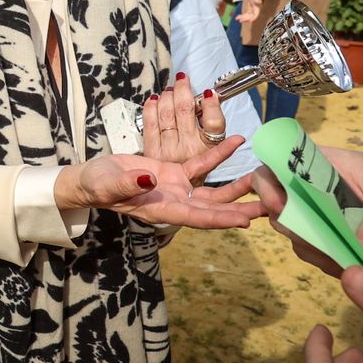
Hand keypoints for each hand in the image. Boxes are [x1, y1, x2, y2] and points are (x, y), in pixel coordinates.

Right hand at [54, 137, 262, 229]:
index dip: (221, 219)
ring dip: (237, 185)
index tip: (245, 221)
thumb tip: (148, 178)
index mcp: (162, 210)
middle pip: (215, 208)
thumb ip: (129, 184)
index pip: (197, 217)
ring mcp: (178, 189)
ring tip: (263, 179)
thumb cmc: (97, 185)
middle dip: (241, 208)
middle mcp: (176, 203)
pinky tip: (236, 142)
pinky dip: (218, 154)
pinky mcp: (175, 172)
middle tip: (271, 206)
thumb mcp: (108, 185)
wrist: (92, 178)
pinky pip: (201, 163)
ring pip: (214, 189)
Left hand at [141, 74, 227, 176]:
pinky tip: (155, 99)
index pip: (214, 124)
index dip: (212, 105)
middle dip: (184, 90)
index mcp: (208, 150)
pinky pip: (150, 123)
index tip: (209, 93)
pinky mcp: (151, 151)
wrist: (169, 192)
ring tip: (171, 89)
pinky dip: (151, 107)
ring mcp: (168, 150)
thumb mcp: (210, 149)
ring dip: (168, 96)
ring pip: (167, 113)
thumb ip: (208, 124)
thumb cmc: (192, 167)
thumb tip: (207, 96)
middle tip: (183, 80)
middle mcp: (188, 150)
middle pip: (186, 111)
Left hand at [236, 0, 264, 22]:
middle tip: (240, 20)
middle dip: (245, 19)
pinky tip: (237, 18)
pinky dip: (242, 16)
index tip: (250, 21)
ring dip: (242, 18)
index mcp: (257, 9)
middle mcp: (254, 11)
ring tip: (237, 19)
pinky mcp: (248, 11)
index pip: (256, 15)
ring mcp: (251, 11)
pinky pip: (245, 15)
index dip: (253, 18)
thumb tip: (258, 2)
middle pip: (250, 17)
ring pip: (247, 17)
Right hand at [252, 147, 362, 272]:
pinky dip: (324, 259)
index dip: (266, 188)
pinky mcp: (320, 232)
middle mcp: (303, 188)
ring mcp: (310, 211)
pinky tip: (346, 263)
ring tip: (342, 257)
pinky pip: (309, 249)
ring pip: (291, 232)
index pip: (270, 170)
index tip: (281, 206)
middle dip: (293, 226)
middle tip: (324, 242)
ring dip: (310, 247)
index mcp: (313, 164)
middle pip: (275, 207)